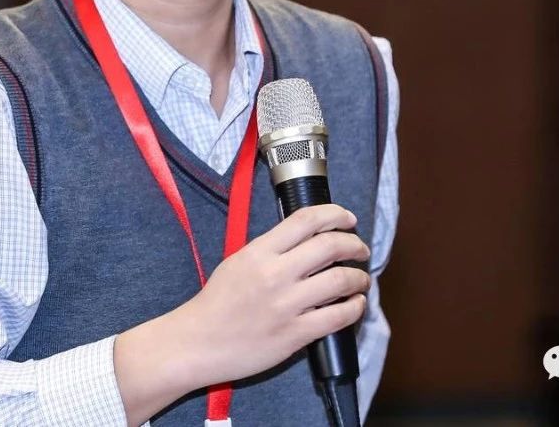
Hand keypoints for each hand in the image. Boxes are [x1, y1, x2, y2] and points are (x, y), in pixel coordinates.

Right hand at [114, 204, 369, 423]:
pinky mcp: (295, 335)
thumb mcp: (237, 262)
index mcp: (259, 252)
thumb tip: (306, 241)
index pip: (305, 220)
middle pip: (330, 246)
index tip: (348, 219)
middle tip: (360, 249)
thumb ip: (270, 250)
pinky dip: (355, 308)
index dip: (334, 214)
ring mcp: (287, 305)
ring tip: (361, 279)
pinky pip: (338, 317)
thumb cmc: (216, 303)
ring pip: (341, 280)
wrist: (197, 342)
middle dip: (354, 244)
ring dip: (359, 277)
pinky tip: (356, 305)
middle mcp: (276, 274)